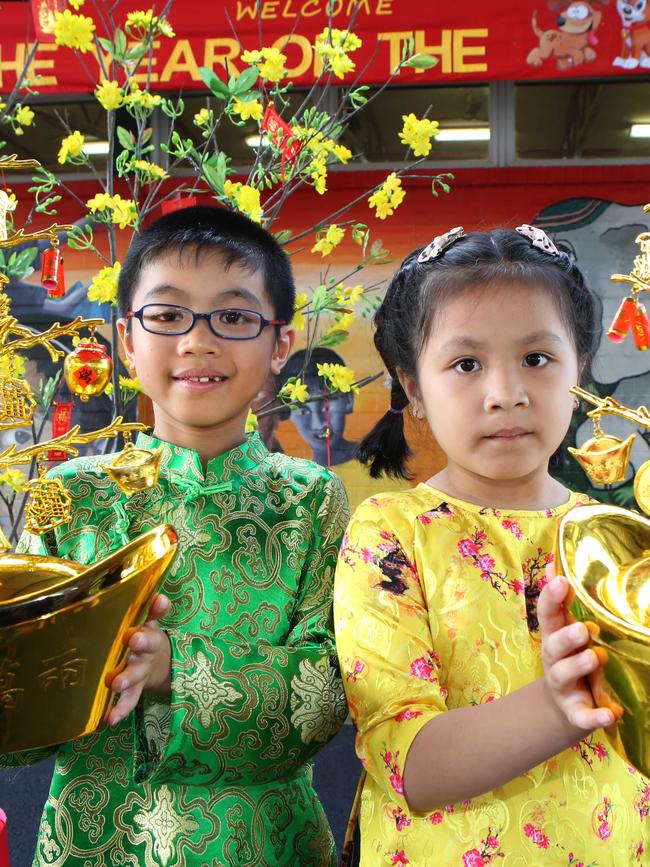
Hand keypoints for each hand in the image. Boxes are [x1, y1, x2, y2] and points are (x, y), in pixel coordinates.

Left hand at [107, 594, 171, 726]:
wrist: (161, 665)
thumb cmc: (145, 638)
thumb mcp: (148, 622)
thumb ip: (150, 609)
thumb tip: (158, 594)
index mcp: (149, 628)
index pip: (156, 614)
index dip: (158, 608)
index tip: (160, 601)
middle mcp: (148, 649)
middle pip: (148, 644)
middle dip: (141, 642)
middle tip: (133, 640)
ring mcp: (142, 669)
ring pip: (137, 673)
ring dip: (128, 677)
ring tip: (115, 683)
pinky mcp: (137, 689)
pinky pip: (130, 700)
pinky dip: (121, 710)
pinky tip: (110, 719)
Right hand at [538, 575, 615, 731]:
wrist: (564, 705)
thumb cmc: (568, 657)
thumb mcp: (563, 628)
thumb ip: (562, 600)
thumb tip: (554, 562)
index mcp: (554, 636)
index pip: (548, 614)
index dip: (551, 598)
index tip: (561, 581)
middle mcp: (555, 659)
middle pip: (554, 646)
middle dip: (566, 637)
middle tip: (583, 629)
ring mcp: (563, 686)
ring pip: (564, 676)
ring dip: (578, 666)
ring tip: (595, 657)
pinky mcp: (575, 712)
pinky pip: (583, 716)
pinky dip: (594, 717)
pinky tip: (610, 715)